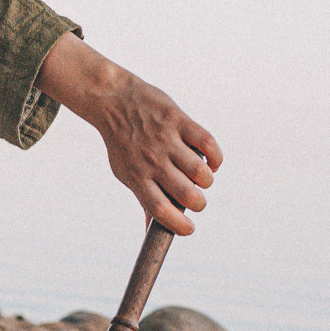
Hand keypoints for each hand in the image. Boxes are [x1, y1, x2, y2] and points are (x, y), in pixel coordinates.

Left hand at [37, 33, 222, 235]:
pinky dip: (216, 158)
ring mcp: (165, 139)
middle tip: (197, 200)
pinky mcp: (178, 120)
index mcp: (136, 177)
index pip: (159, 210)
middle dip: (198, 204)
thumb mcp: (125, 172)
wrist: (113, 100)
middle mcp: (151, 160)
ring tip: (202, 178)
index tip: (189, 229)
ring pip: (199, 172)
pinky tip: (211, 161)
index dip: (178, 225)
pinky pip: (207, 144)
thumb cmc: (123, 143)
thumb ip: (143, 198)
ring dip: (207, 181)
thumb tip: (150, 229)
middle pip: (185, 194)